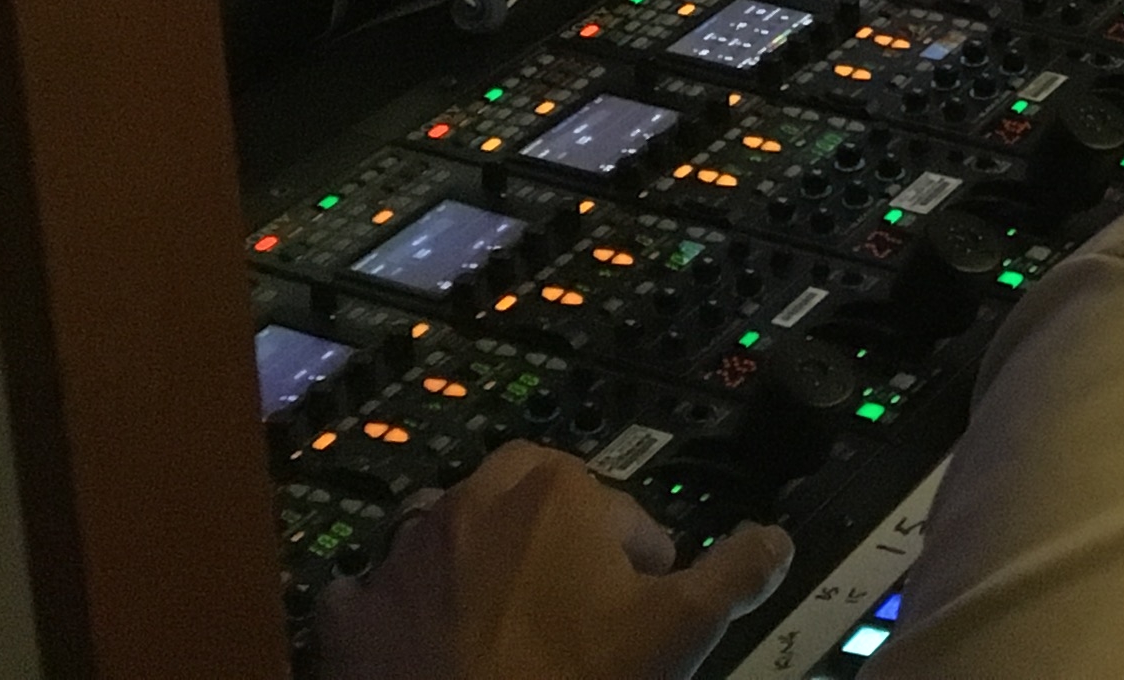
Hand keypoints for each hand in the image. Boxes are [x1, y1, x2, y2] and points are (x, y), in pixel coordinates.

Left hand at [318, 444, 792, 679]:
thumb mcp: (679, 632)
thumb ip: (734, 575)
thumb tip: (771, 543)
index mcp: (555, 494)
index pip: (618, 501)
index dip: (640, 550)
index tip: (646, 592)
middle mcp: (472, 506)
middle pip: (523, 485)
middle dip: (552, 522)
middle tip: (577, 585)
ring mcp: (403, 558)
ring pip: (442, 525)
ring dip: (472, 552)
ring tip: (502, 611)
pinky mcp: (352, 616)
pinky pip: (367, 591)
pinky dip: (391, 606)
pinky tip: (416, 638)